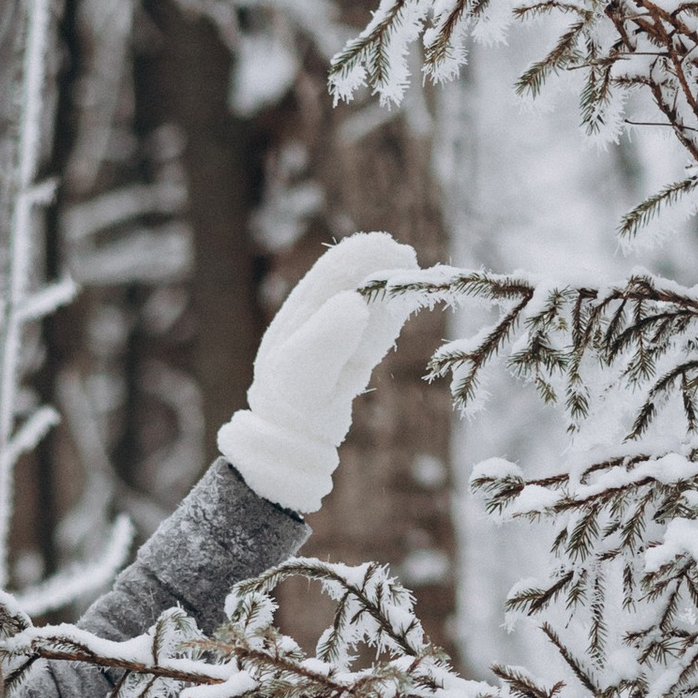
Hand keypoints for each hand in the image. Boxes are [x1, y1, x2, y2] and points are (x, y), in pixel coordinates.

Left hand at [217, 231, 422, 514]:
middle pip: (346, 289)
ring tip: (407, 271)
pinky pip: (368, 339)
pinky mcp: (344, 372)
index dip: (355, 259)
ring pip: (361, 312)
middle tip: (402, 253)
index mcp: (294, 322)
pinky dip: (384, 320)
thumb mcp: (304, 373)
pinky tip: (399, 305)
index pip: (327, 279)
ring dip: (384, 293)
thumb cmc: (290, 411)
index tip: (383, 245)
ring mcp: (328, 351)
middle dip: (373, 269)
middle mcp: (310, 332)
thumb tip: (355, 301)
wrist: (289, 452)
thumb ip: (327, 338)